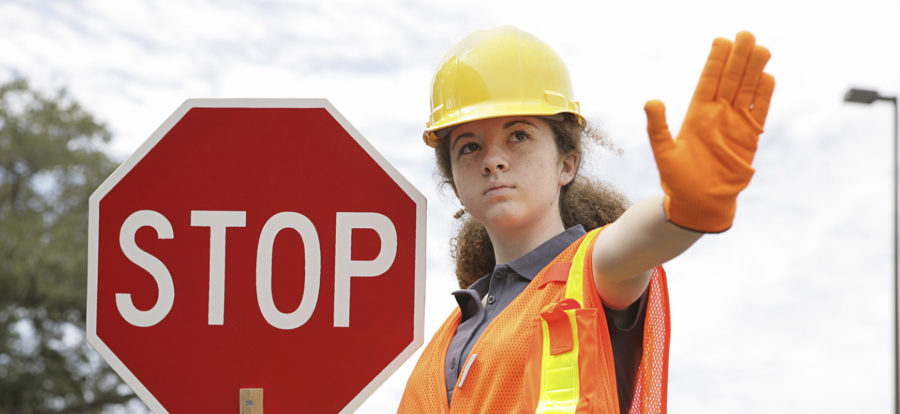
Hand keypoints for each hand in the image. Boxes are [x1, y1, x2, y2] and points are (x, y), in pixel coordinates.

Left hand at [644, 31, 774, 232]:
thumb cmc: (678, 181)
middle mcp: (717, 116)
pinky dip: (764, 95)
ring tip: (760, 48)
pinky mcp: (750, 138)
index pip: (708, 82)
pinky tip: (767, 76)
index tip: (721, 40)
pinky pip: (759, 112)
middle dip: (738, 58)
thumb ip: (658, 127)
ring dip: (753, 70)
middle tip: (746, 34)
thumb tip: (651, 101)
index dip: (715, 62)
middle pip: (731, 80)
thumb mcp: (664, 153)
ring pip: (747, 91)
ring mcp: (735, 125)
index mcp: (697, 115)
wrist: (700, 203)